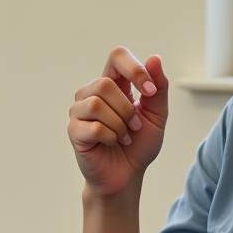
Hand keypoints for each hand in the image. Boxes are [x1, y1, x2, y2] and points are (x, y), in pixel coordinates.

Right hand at [68, 48, 168, 198]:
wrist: (127, 176)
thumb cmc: (139, 144)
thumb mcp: (157, 115)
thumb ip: (158, 88)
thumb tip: (154, 58)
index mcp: (113, 84)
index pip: (117, 56)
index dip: (134, 69)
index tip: (149, 91)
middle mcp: (92, 93)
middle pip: (104, 83)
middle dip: (126, 109)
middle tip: (134, 126)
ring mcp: (79, 111)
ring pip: (96, 104)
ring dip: (119, 125)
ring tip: (123, 137)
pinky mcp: (74, 131)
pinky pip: (93, 126)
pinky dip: (111, 138)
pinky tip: (112, 144)